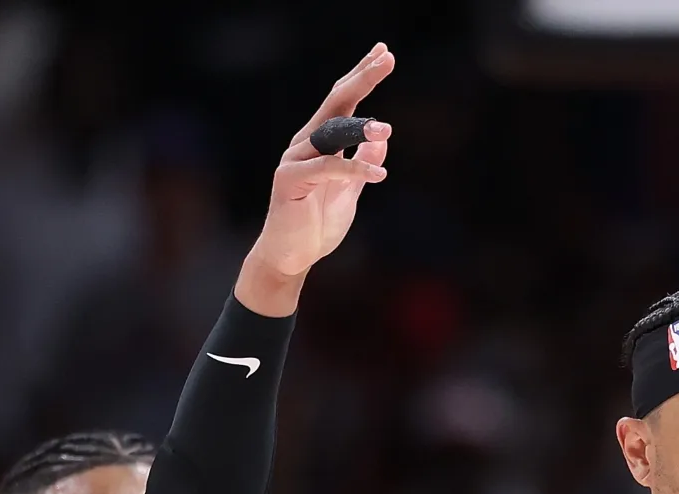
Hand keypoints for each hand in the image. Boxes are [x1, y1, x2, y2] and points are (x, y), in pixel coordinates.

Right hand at [240, 43, 394, 307]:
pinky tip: (380, 173)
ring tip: (386, 127)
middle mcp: (305, 142)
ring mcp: (295, 159)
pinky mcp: (290, 181)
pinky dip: (355, 170)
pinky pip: (327, 169)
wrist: (291, 256)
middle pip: (336, 103)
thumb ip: (363, 160)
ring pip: (331, 133)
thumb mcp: (350, 189)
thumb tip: (382, 133)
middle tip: (387, 57)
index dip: (364, 76)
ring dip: (360, 128)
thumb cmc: (317, 222)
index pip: (344, 101)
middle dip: (362, 78)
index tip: (385, 53)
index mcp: (320, 141)